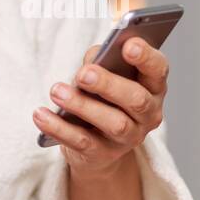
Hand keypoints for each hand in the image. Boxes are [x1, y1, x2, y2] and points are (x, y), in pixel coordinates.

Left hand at [33, 36, 168, 176]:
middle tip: (83, 73)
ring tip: (56, 91)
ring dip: (83, 106)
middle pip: (136, 99)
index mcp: (153, 87)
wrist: (97, 147)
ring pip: (113, 123)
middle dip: (109, 84)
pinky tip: (40, 115)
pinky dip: (59, 128)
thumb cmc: (104, 98)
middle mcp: (148, 114)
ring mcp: (129, 138)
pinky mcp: (103, 154)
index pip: (158, 69)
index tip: (128, 44)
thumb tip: (94, 58)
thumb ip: (102, 61)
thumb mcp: (105, 75)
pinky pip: (82, 141)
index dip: (146, 57)